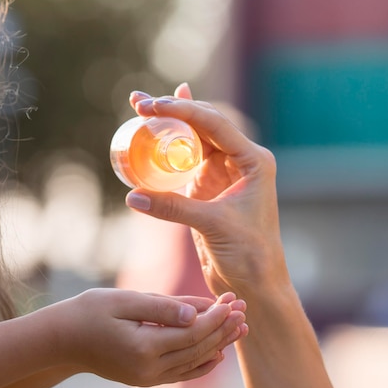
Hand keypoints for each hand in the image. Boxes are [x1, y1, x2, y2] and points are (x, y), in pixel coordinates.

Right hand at [57, 288, 246, 385]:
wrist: (62, 341)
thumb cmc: (89, 312)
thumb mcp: (123, 301)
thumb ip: (161, 307)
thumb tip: (195, 313)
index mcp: (143, 347)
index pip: (192, 332)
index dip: (216, 316)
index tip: (234, 300)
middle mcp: (149, 369)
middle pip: (198, 348)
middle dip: (223, 329)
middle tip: (246, 311)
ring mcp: (148, 378)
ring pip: (194, 362)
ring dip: (218, 345)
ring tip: (241, 329)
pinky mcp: (146, 379)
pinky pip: (182, 373)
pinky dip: (202, 363)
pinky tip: (218, 354)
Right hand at [125, 85, 288, 297]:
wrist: (254, 283)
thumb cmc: (249, 254)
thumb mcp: (212, 225)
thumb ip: (173, 208)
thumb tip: (132, 195)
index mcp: (253, 160)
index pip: (216, 124)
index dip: (183, 111)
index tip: (153, 106)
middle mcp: (239, 161)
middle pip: (203, 125)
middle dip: (172, 111)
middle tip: (140, 103)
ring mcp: (222, 174)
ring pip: (193, 140)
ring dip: (168, 126)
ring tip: (140, 108)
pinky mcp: (207, 190)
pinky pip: (183, 163)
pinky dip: (167, 150)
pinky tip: (155, 128)